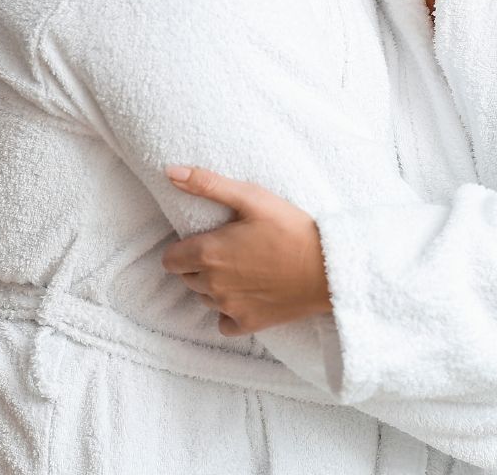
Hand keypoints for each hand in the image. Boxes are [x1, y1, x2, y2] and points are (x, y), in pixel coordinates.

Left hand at [162, 166, 330, 335]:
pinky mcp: (247, 324)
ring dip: (215, 285)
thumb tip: (171, 172)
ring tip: (243, 267)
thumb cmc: (290, 228)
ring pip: (205, 298)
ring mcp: (229, 307)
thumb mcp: (252, 197)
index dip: (183, 247)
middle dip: (200, 264)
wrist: (327, 268)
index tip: (206, 238)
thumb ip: (208, 184)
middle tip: (230, 249)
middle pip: (187, 278)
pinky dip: (230, 310)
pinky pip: (223, 322)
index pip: (170, 259)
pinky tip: (248, 293)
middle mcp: (212, 284)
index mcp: (208, 253)